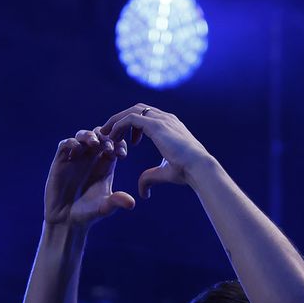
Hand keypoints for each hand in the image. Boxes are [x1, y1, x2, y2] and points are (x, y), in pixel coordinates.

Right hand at [43, 128, 134, 226]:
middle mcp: (91, 159)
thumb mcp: (105, 207)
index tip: (121, 154)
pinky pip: (65, 144)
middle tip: (109, 148)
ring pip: (83, 136)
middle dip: (105, 137)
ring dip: (89, 135)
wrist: (66, 221)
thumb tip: (132, 203)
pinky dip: (72, 143)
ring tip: (95, 143)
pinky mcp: (61, 162)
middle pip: (99, 135)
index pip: (114, 144)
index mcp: (105, 165)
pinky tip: (77, 150)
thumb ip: (116, 202)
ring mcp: (75, 159)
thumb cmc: (88, 214)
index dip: (119, 143)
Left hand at [98, 104, 212, 199]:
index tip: (125, 143)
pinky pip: (130, 119)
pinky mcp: (155, 125)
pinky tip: (112, 138)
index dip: (133, 127)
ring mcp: (160, 119)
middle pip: (138, 109)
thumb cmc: (186, 172)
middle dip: (122, 119)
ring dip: (116, 121)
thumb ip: (150, 178)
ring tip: (105, 135)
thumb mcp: (163, 174)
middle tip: (109, 134)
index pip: (148, 117)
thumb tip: (142, 193)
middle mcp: (165, 118)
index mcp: (170, 126)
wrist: (197, 168)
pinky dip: (118, 126)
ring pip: (131, 111)